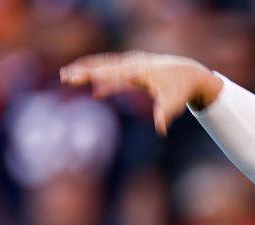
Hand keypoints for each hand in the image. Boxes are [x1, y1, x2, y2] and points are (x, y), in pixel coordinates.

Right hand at [59, 51, 222, 134]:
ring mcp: (132, 64)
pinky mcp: (133, 68)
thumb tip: (161, 130)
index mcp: (139, 71)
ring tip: (68, 76)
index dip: (93, 76)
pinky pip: (113, 70)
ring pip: (105, 65)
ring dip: (88, 70)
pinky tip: (97, 92)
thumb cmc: (181, 90)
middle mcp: (133, 64)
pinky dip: (102, 77)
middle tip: (65, 76)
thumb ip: (164, 115)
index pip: (111, 73)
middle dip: (84, 71)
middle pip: (104, 66)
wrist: (189, 74)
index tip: (78, 78)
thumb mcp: (174, 104)